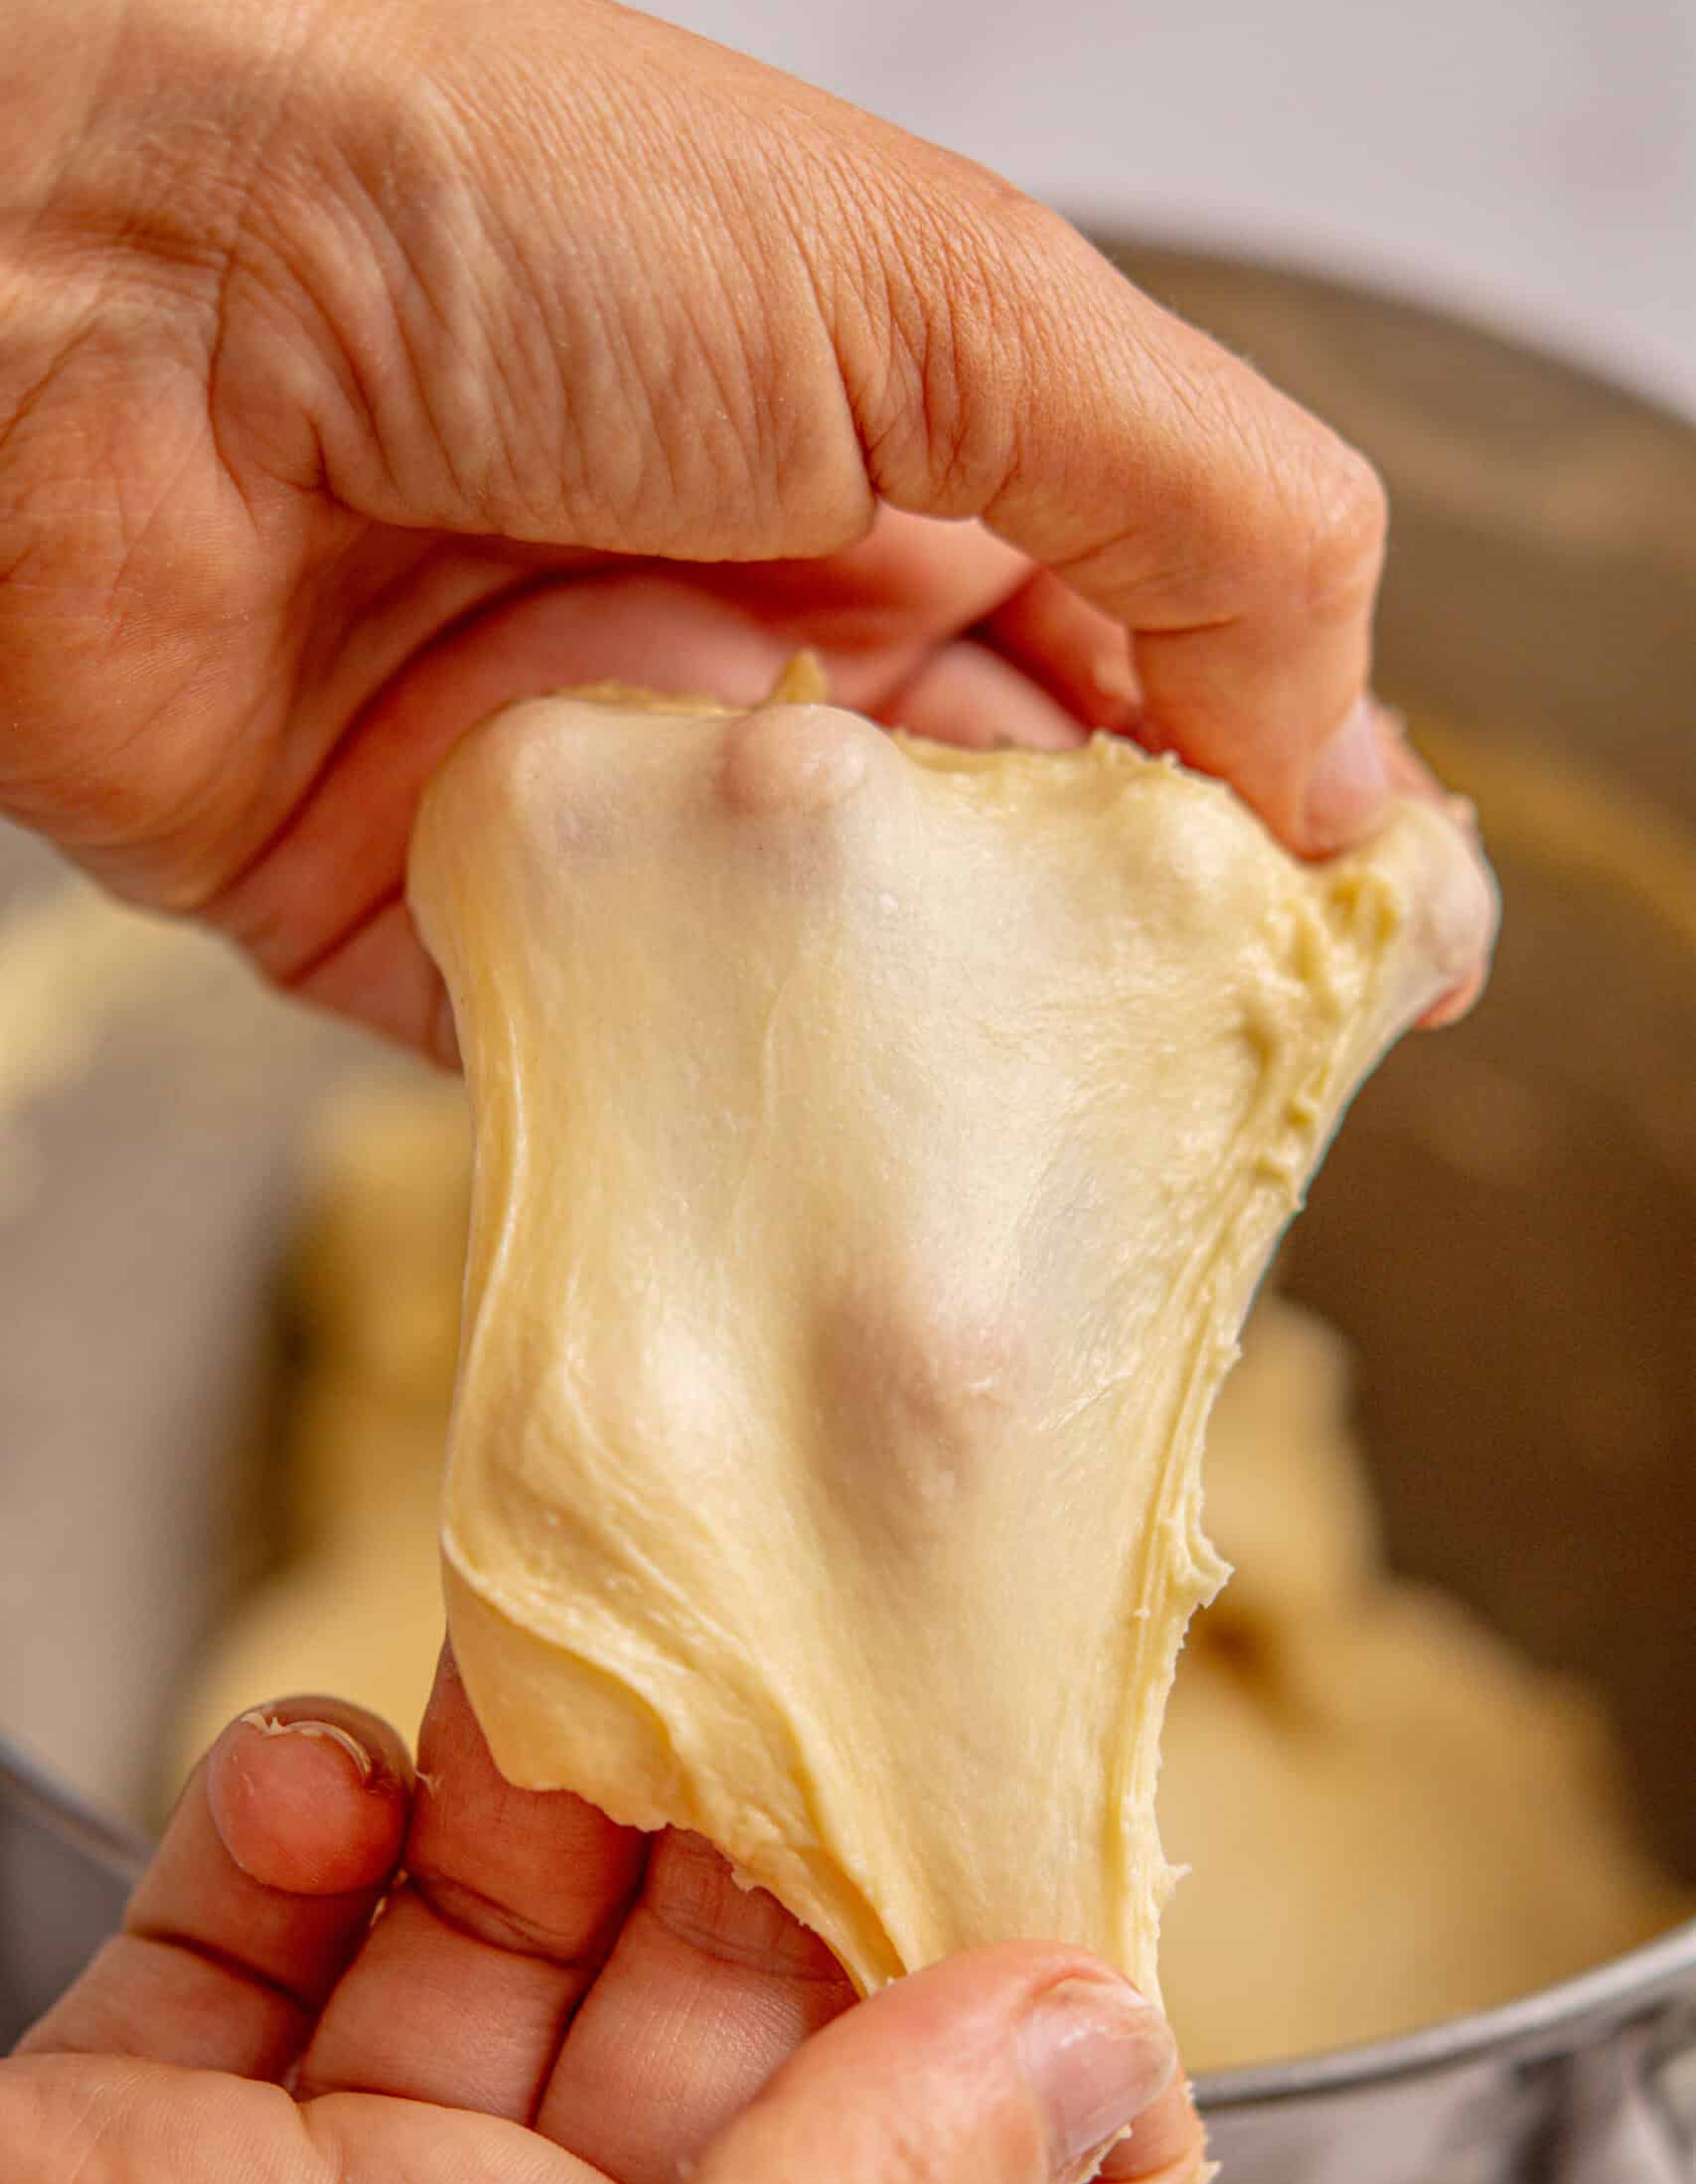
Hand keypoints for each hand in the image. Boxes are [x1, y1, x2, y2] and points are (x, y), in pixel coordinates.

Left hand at [0, 0, 1439, 1056]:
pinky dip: (711, 1117)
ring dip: (929, 1067)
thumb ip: (1194, 513)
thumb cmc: (497, 214)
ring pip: (832, 990)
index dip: (1280, 817)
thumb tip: (1350, 756)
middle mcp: (768, 633)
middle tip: (1224, 1094)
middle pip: (1008, 862)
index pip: (1159, 677)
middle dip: (1122, 978)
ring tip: (1047, 1158)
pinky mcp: (443, 916)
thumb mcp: (941, 303)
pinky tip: (823, 1179)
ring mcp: (610, 785)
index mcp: (911, 469)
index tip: (1382, 958)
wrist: (92, 281)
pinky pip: (617, 1061)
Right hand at [0, 1661, 1199, 2183]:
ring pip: (522, 1958)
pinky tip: (319, 1794)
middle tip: (770, 1690)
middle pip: (765, 2065)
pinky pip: (283, 1937)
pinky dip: (305, 1827)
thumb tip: (1091, 2038)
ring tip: (541, 1678)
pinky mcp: (172, 2159)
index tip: (1054, 1913)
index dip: (1072, 2128)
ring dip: (534, 1794)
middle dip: (763, 1863)